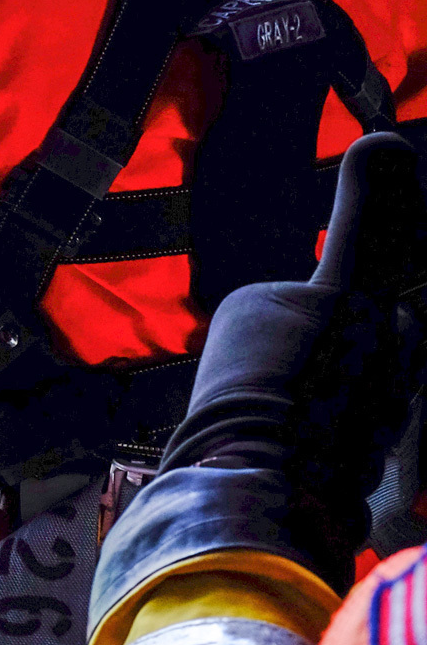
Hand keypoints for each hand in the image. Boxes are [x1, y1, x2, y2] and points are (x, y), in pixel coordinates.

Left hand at [159, 133, 423, 582]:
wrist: (262, 505)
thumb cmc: (303, 396)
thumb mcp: (350, 301)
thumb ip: (370, 227)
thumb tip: (385, 138)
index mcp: (258, 307)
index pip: (371, 314)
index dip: (393, 345)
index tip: (369, 372)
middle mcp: (251, 356)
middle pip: (369, 366)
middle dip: (383, 397)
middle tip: (356, 416)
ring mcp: (263, 414)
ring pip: (365, 416)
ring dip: (376, 440)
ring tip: (345, 456)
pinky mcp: (280, 472)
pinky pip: (348, 463)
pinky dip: (362, 477)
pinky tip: (349, 490)